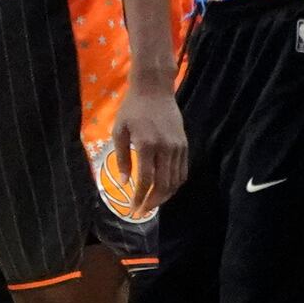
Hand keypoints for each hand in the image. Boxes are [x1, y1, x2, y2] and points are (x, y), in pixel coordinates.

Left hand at [112, 79, 189, 211]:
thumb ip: (121, 157)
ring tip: (151, 204)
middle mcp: (166, 148)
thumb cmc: (132, 110)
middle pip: (163, 184)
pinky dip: (175, 184)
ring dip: (164, 196)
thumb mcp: (119, 131)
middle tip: (141, 212)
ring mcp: (178, 147)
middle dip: (152, 202)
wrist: (155, 90)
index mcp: (147, 145)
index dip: (139, 197)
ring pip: (175, 180)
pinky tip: (164, 189)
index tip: (132, 208)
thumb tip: (124, 181)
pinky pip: (183, 171)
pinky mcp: (184, 145)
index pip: (146, 179)